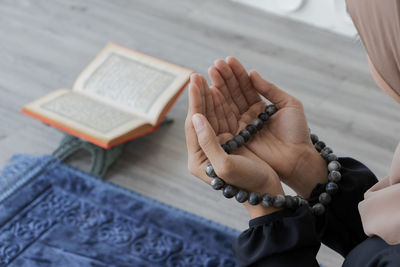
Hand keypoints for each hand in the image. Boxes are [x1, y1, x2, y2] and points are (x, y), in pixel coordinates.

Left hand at [185, 74, 283, 217]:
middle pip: (201, 117)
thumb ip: (207, 142)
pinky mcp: (231, 142)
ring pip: (212, 116)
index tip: (194, 82)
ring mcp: (218, 145)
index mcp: (198, 159)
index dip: (194, 102)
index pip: (193, 125)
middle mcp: (205, 151)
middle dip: (200, 95)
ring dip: (210, 96)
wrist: (267, 192)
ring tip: (207, 77)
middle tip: (196, 75)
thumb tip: (195, 117)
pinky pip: (224, 118)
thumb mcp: (225, 165)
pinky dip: (223, 104)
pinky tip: (220, 90)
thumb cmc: (248, 182)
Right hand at [208, 57, 327, 196]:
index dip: (237, 73)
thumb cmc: (297, 133)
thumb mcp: (289, 105)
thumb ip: (270, 89)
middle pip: (234, 93)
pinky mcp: (237, 137)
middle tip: (215, 64)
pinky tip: (212, 90)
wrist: (297, 159)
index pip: (246, 86)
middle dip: (224, 78)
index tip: (227, 60)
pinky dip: (218, 104)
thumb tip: (252, 73)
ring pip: (227, 103)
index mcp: (261, 107)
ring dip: (218, 87)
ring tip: (211, 72)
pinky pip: (226, 118)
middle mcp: (249, 115)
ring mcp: (242, 126)